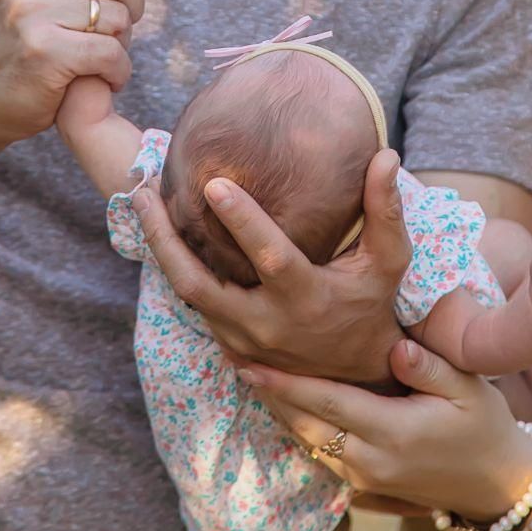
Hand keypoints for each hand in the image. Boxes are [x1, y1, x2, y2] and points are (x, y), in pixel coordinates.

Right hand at [0, 0, 170, 151]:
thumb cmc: (39, 32)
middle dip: (133, 7)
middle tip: (114, 30)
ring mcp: (27, 9)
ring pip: (118, 16)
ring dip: (122, 43)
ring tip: (98, 54)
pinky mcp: (40, 50)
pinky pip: (110, 52)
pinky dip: (117, 71)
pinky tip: (102, 78)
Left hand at [133, 148, 410, 382]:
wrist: (356, 375)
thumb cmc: (372, 304)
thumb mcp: (388, 262)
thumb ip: (385, 210)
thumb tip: (386, 155)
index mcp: (306, 299)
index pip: (269, 258)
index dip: (242, 222)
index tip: (214, 184)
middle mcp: (267, 324)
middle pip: (198, 284)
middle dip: (165, 239)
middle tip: (143, 192)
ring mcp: (242, 340)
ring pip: (187, 294)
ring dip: (160, 249)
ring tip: (143, 203)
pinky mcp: (229, 345)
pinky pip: (192, 304)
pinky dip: (172, 267)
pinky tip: (162, 232)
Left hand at [239, 338, 531, 520]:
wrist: (495, 484)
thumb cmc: (483, 426)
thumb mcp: (467, 388)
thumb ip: (429, 367)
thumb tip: (396, 348)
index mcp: (392, 432)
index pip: (327, 402)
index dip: (286, 383)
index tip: (250, 362)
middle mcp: (369, 460)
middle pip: (304, 424)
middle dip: (268, 393)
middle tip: (234, 357)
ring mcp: (363, 477)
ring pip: (306, 441)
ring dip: (277, 410)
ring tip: (248, 374)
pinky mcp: (362, 484)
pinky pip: (317, 454)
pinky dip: (295, 427)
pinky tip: (281, 403)